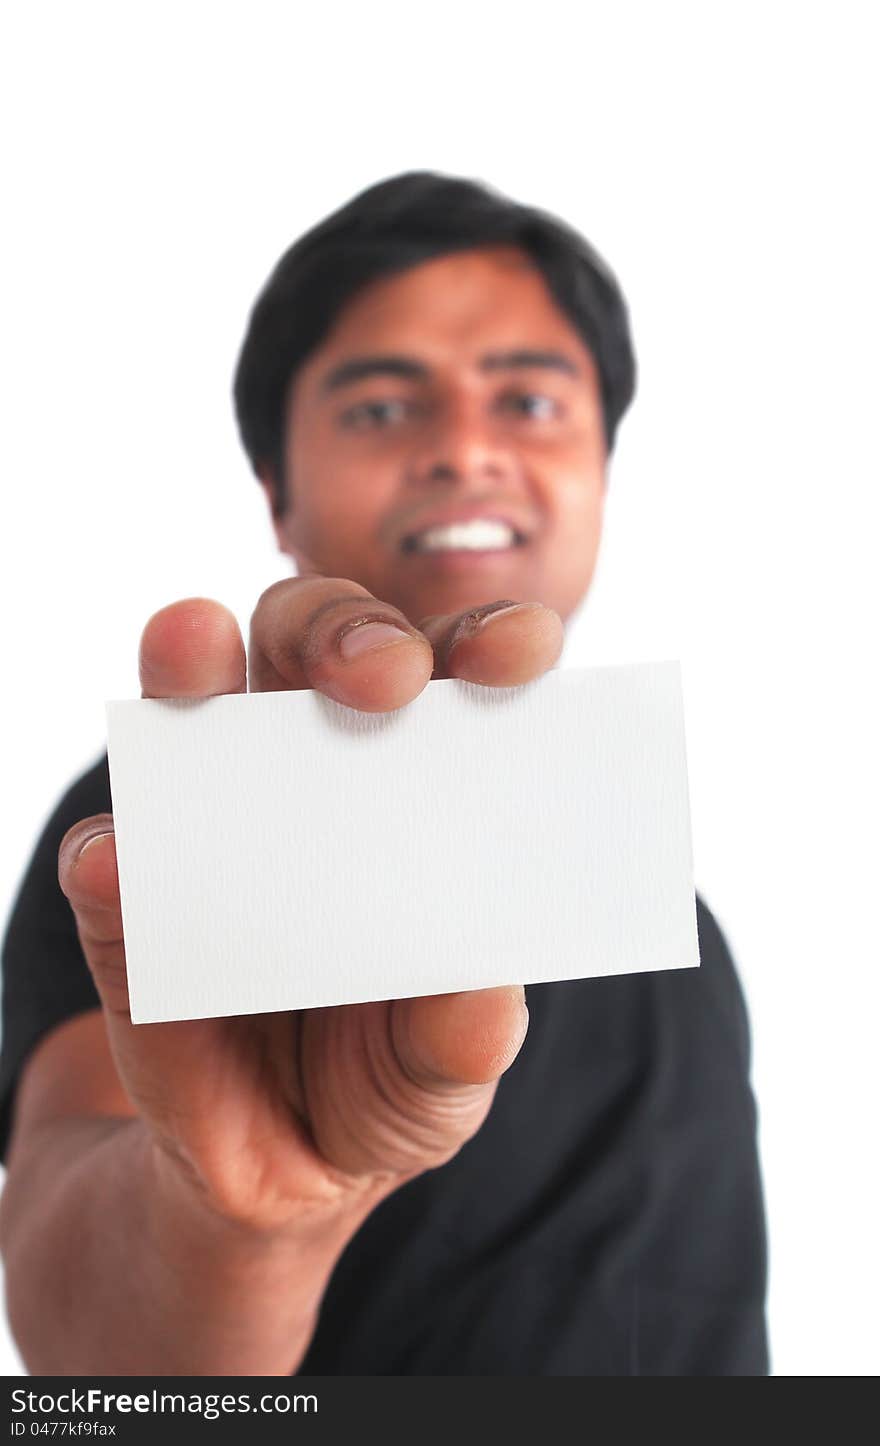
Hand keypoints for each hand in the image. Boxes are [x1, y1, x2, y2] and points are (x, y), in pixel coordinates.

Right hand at [57, 579, 563, 1236]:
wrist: (277, 1169)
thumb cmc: (390, 1079)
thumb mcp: (445, 1075)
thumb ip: (464, 1041)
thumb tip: (478, 999)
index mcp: (422, 788)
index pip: (458, 679)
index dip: (489, 642)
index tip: (518, 653)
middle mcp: (316, 770)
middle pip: (319, 643)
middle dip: (346, 631)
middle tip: (382, 674)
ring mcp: (212, 824)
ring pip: (195, 701)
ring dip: (193, 667)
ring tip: (195, 648)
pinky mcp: (128, 907)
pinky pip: (108, 866)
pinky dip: (109, 856)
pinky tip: (114, 860)